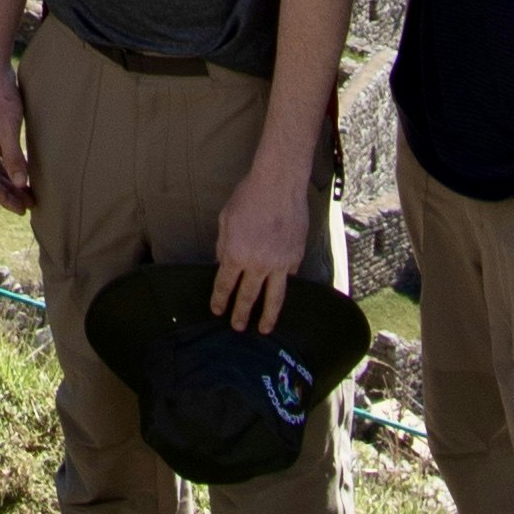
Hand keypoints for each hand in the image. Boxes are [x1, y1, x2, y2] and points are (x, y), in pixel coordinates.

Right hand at [0, 73, 32, 209]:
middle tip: (29, 206)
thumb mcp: (8, 127)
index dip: (6, 199)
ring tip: (28, 195)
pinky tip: (22, 174)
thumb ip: (13, 156)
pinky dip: (9, 170)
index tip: (22, 209)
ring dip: (11, 184)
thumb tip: (21, 183)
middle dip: (10, 195)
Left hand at [209, 157, 314, 333]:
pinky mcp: (295, 257)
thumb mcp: (226, 220)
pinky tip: (279, 294)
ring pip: (274, 298)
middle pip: (248, 297)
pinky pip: (289, 278)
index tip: (217, 311)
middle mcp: (258, 264)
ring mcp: (279, 263)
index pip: (225, 285)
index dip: (220, 300)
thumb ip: (224, 245)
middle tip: (238, 327)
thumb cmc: (248, 197)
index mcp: (236, 254)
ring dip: (268, 317)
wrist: (279, 184)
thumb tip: (224, 263)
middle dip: (241, 314)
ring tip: (264, 330)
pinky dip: (283, 287)